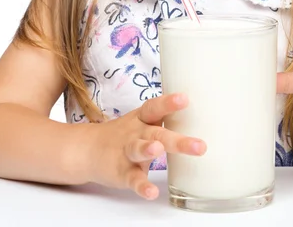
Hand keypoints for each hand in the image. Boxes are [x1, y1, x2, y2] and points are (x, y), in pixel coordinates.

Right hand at [85, 93, 205, 200]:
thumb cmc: (125, 134)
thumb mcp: (143, 122)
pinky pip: (132, 179)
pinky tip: (151, 193)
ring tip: (158, 150)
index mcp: (143, 119)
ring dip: (148, 150)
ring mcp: (127, 152)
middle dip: (178, 140)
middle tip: (200, 146)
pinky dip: (142, 186)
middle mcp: (136, 133)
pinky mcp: (121, 172)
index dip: (169, 103)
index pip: (155, 108)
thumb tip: (204, 116)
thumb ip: (165, 120)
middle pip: (156, 133)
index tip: (185, 98)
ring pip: (138, 150)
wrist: (88, 149)